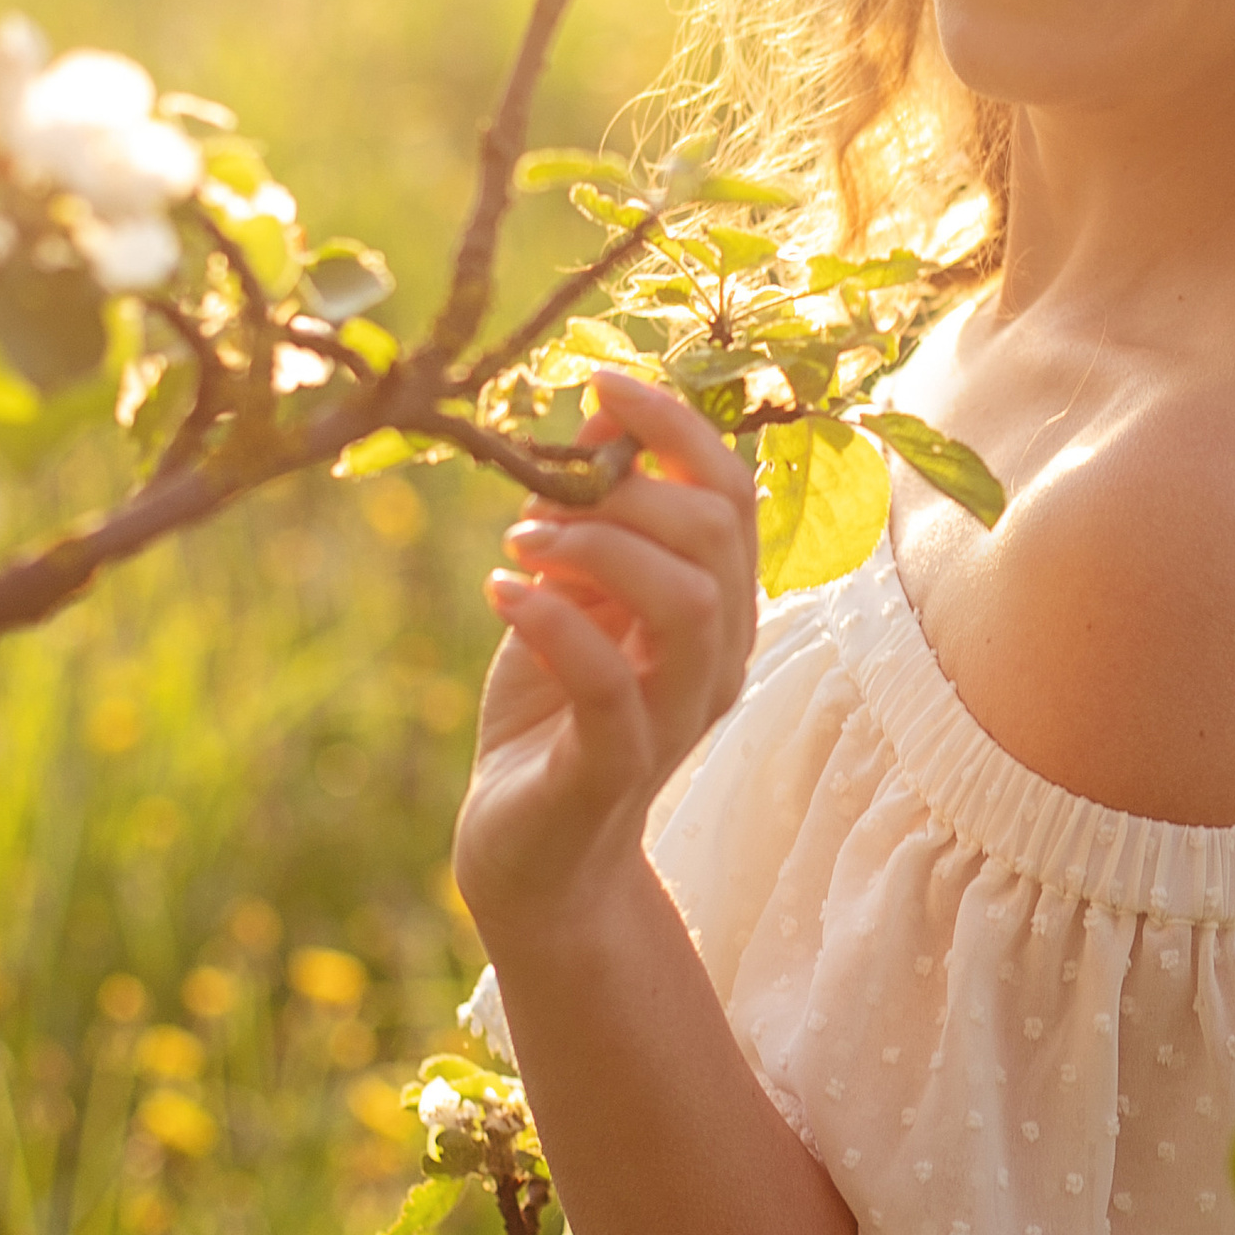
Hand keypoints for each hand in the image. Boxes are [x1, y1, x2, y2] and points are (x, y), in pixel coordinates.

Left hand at [452, 371, 757, 932]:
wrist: (529, 851)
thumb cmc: (554, 711)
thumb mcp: (574, 595)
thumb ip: (593, 514)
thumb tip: (599, 413)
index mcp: (720, 605)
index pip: (734, 492)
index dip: (677, 426)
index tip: (600, 383)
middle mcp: (718, 656)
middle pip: (718, 533)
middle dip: (626, 486)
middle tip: (540, 495)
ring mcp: (674, 715)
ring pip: (685, 600)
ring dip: (596, 545)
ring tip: (519, 541)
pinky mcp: (615, 766)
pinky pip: (607, 681)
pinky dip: (552, 620)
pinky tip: (500, 592)